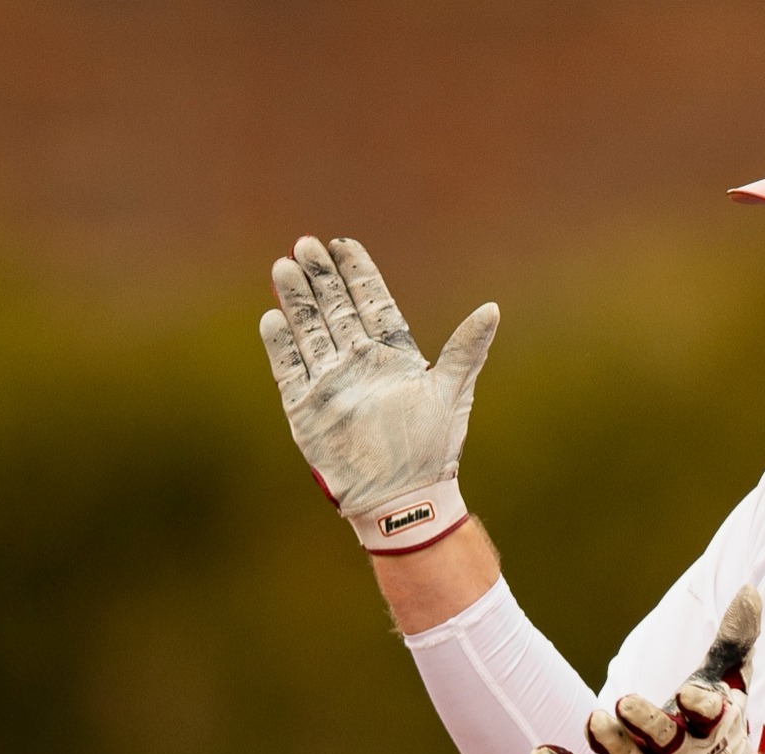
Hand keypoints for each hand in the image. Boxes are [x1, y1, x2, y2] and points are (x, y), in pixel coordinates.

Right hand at [258, 236, 499, 552]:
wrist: (403, 498)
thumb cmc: (432, 450)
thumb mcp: (452, 393)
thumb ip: (466, 350)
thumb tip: (492, 310)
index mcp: (393, 355)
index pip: (372, 303)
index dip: (358, 273)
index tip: (344, 244)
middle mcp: (359, 364)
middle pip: (336, 310)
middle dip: (321, 278)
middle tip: (306, 245)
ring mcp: (331, 384)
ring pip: (310, 332)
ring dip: (297, 301)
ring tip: (284, 267)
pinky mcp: (307, 409)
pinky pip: (290, 370)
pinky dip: (281, 345)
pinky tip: (272, 318)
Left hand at [530, 586, 764, 753]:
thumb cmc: (717, 723)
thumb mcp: (730, 681)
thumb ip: (734, 640)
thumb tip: (748, 591)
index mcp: (710, 727)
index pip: (709, 715)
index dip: (701, 706)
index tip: (690, 694)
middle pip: (662, 742)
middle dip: (644, 725)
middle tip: (623, 704)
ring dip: (609, 743)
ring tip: (593, 720)